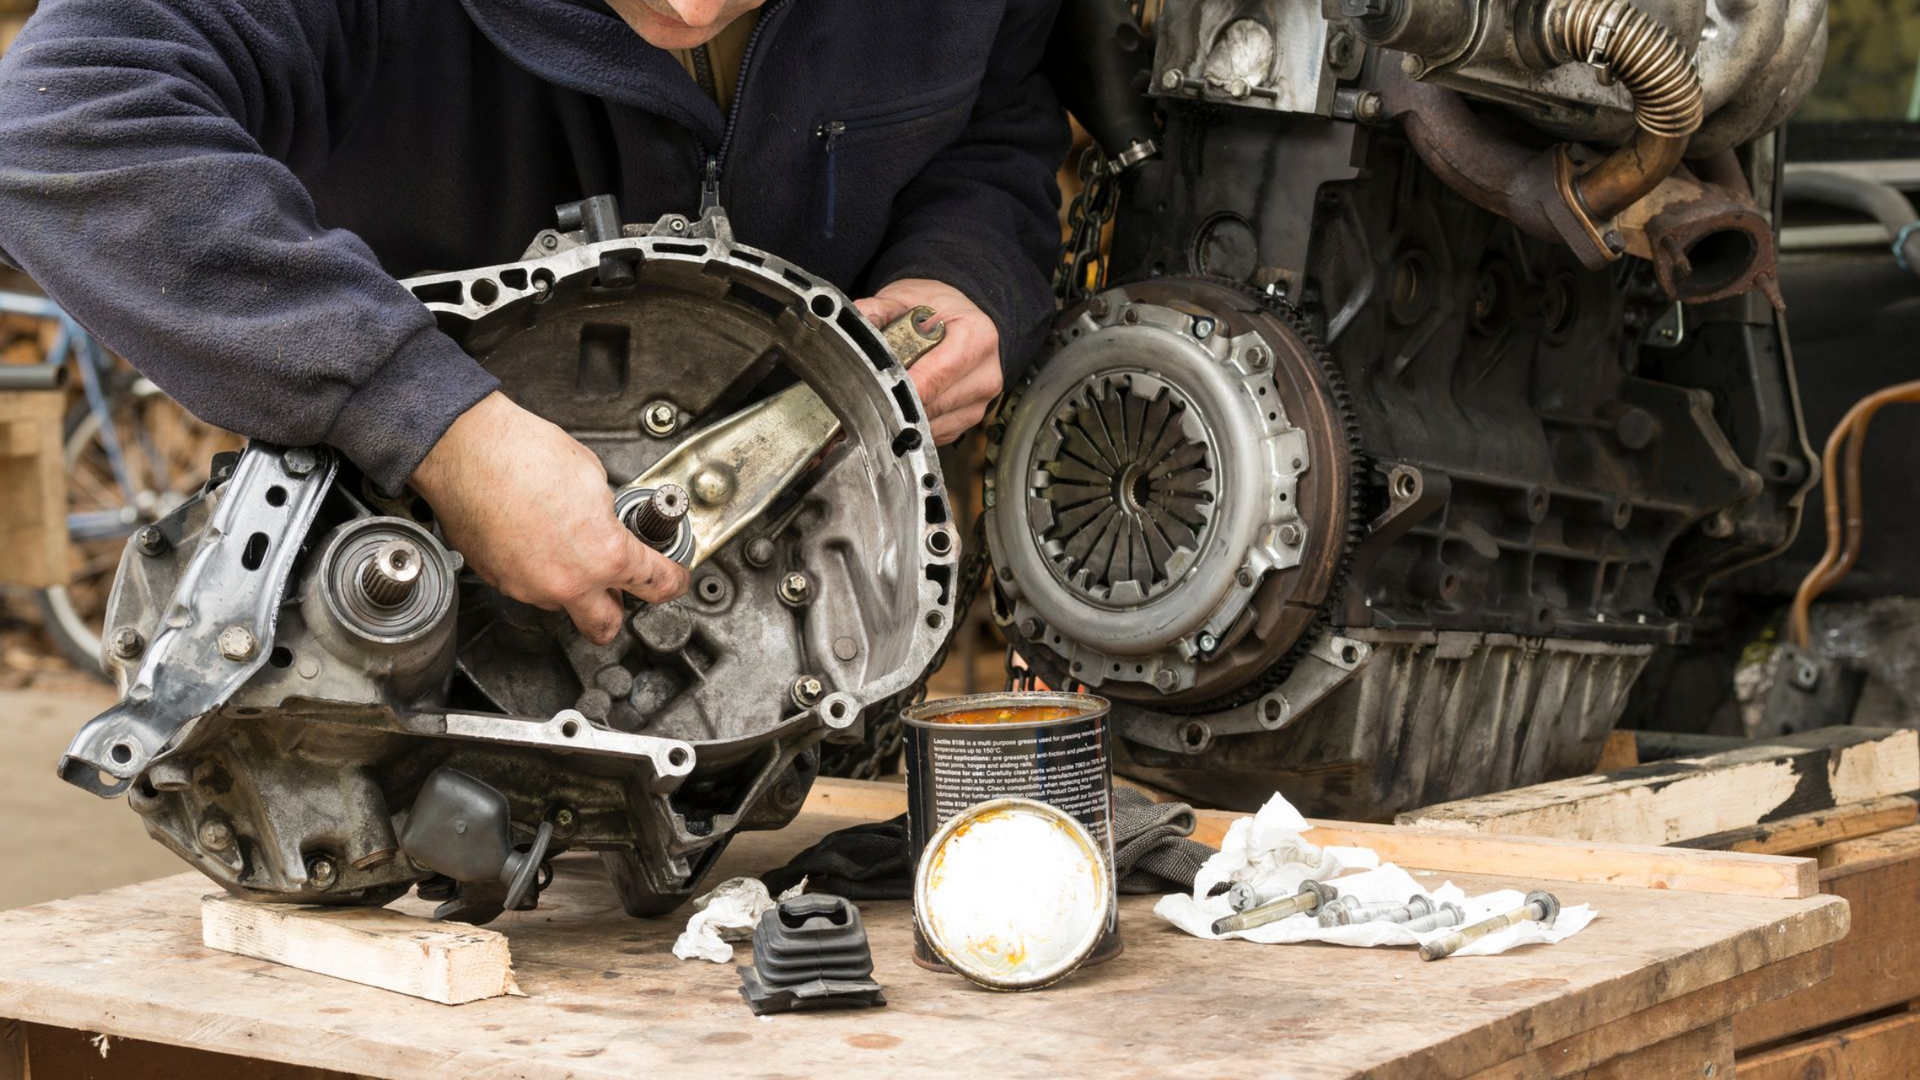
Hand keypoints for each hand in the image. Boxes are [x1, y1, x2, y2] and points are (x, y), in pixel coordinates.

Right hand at [410, 392, 688, 643]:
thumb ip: (609, 517)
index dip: (674, 581)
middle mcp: (567, 582)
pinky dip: (538, 573)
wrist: (467, 448)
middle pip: (605, 626)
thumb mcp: (595, 478)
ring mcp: (528, 587)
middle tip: (623, 587)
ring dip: (573, 586)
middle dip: (619, 609)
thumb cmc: (524, 453)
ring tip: (567, 546)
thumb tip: (611, 526)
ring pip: (562, 604)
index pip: (657, 585)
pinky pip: (528, 588)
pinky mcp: (497, 580)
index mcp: (605, 555)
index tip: (674, 578)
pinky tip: (536, 539)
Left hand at [855, 278, 1000, 444]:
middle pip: (930, 406)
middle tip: (870, 388)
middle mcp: (984, 375)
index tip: (870, 386)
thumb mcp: (909, 296)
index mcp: (976, 339)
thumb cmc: (939, 307)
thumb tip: (851, 323)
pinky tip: (906, 401)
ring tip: (890, 391)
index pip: (933, 378)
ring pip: (930, 425)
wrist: (964, 317)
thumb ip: (879, 309)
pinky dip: (915, 422)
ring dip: (905, 415)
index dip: (898, 387)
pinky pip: (935, 432)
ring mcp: (980, 402)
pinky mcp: (969, 420)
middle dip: (897, 400)